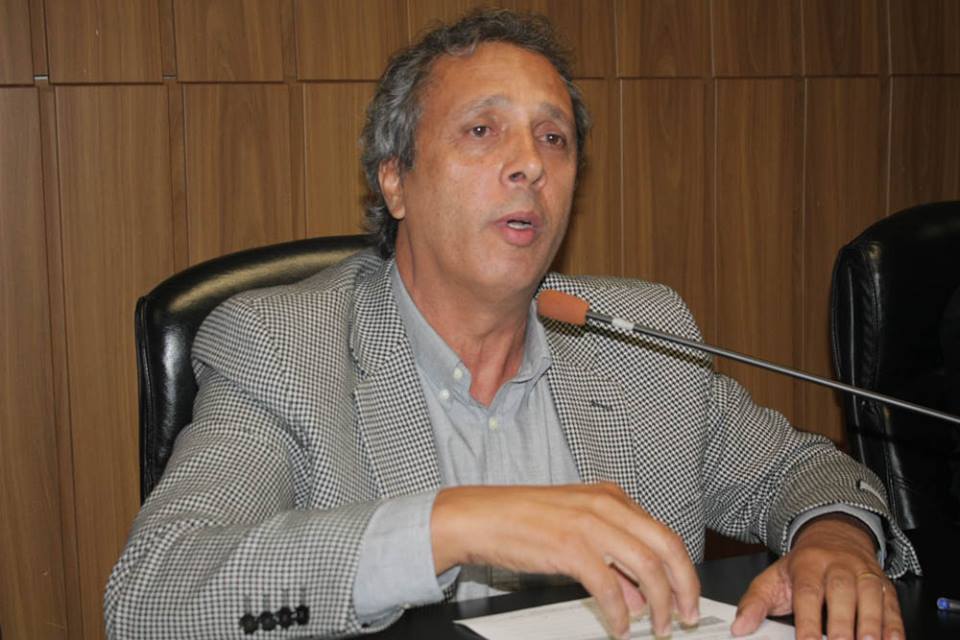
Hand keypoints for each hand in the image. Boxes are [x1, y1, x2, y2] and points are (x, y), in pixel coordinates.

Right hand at [430, 482, 699, 637]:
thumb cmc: (521, 521)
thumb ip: (611, 560)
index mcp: (610, 497)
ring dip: (660, 604)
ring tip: (659, 627)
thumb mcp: (575, 533)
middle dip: (684, 586)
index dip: (682, 569)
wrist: (479, 517)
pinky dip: (619, 613)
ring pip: (646, 567)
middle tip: (687, 615)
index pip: (663, 533)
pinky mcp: (570, 547)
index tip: (687, 595)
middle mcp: (606, 505)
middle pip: (666, 547)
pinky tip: (619, 627)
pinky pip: (609, 587)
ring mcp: (589, 524)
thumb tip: (637, 596)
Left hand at [731, 514, 902, 639]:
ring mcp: (863, 574)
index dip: (808, 622)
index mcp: (807, 564)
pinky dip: (894, 627)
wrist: (834, 536)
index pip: (807, 593)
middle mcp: (838, 567)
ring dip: (870, 627)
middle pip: (841, 594)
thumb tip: (739, 626)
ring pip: (870, 599)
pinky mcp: (884, 586)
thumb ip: (754, 603)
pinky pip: (892, 605)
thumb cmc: (803, 565)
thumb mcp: (773, 578)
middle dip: (841, 626)